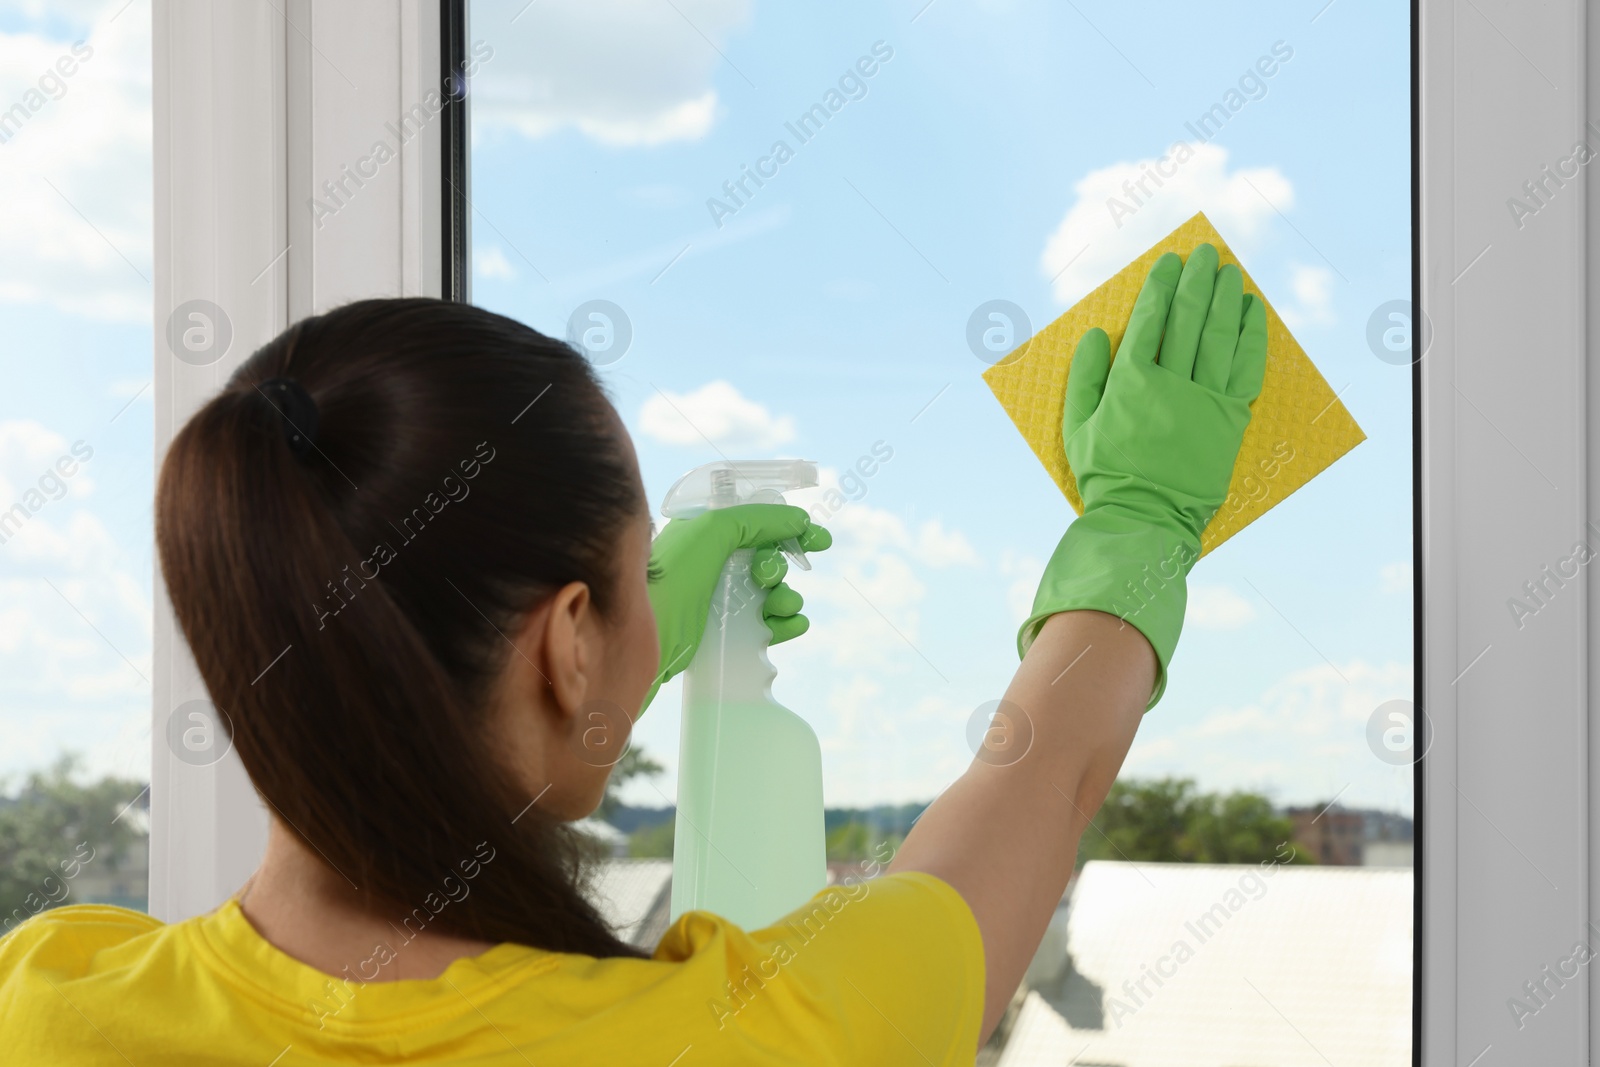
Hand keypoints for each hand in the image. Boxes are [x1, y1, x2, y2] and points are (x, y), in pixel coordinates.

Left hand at [643, 503, 831, 711]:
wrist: (632, 641)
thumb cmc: (666, 582)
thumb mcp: (710, 533)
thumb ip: (756, 518)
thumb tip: (797, 520)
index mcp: (706, 536)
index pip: (758, 523)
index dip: (790, 529)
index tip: (818, 541)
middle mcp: (711, 566)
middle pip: (769, 560)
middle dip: (782, 568)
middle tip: (767, 578)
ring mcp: (717, 602)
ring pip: (772, 595)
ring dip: (787, 598)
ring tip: (778, 608)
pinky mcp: (722, 636)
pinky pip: (768, 627)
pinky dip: (786, 624)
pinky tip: (787, 626)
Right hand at [1020, 243, 1266, 706]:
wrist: (1144, 521)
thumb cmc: (1104, 476)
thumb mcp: (1077, 427)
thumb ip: (1085, 377)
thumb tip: (1099, 334)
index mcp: (1130, 382)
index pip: (1150, 319)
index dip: (1161, 286)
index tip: (1169, 262)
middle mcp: (1170, 384)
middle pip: (1189, 318)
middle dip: (1198, 280)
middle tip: (1205, 254)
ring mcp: (1204, 401)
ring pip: (1219, 336)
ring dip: (1226, 299)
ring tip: (1230, 273)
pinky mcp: (1230, 420)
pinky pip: (1245, 369)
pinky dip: (1250, 337)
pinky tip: (1251, 313)